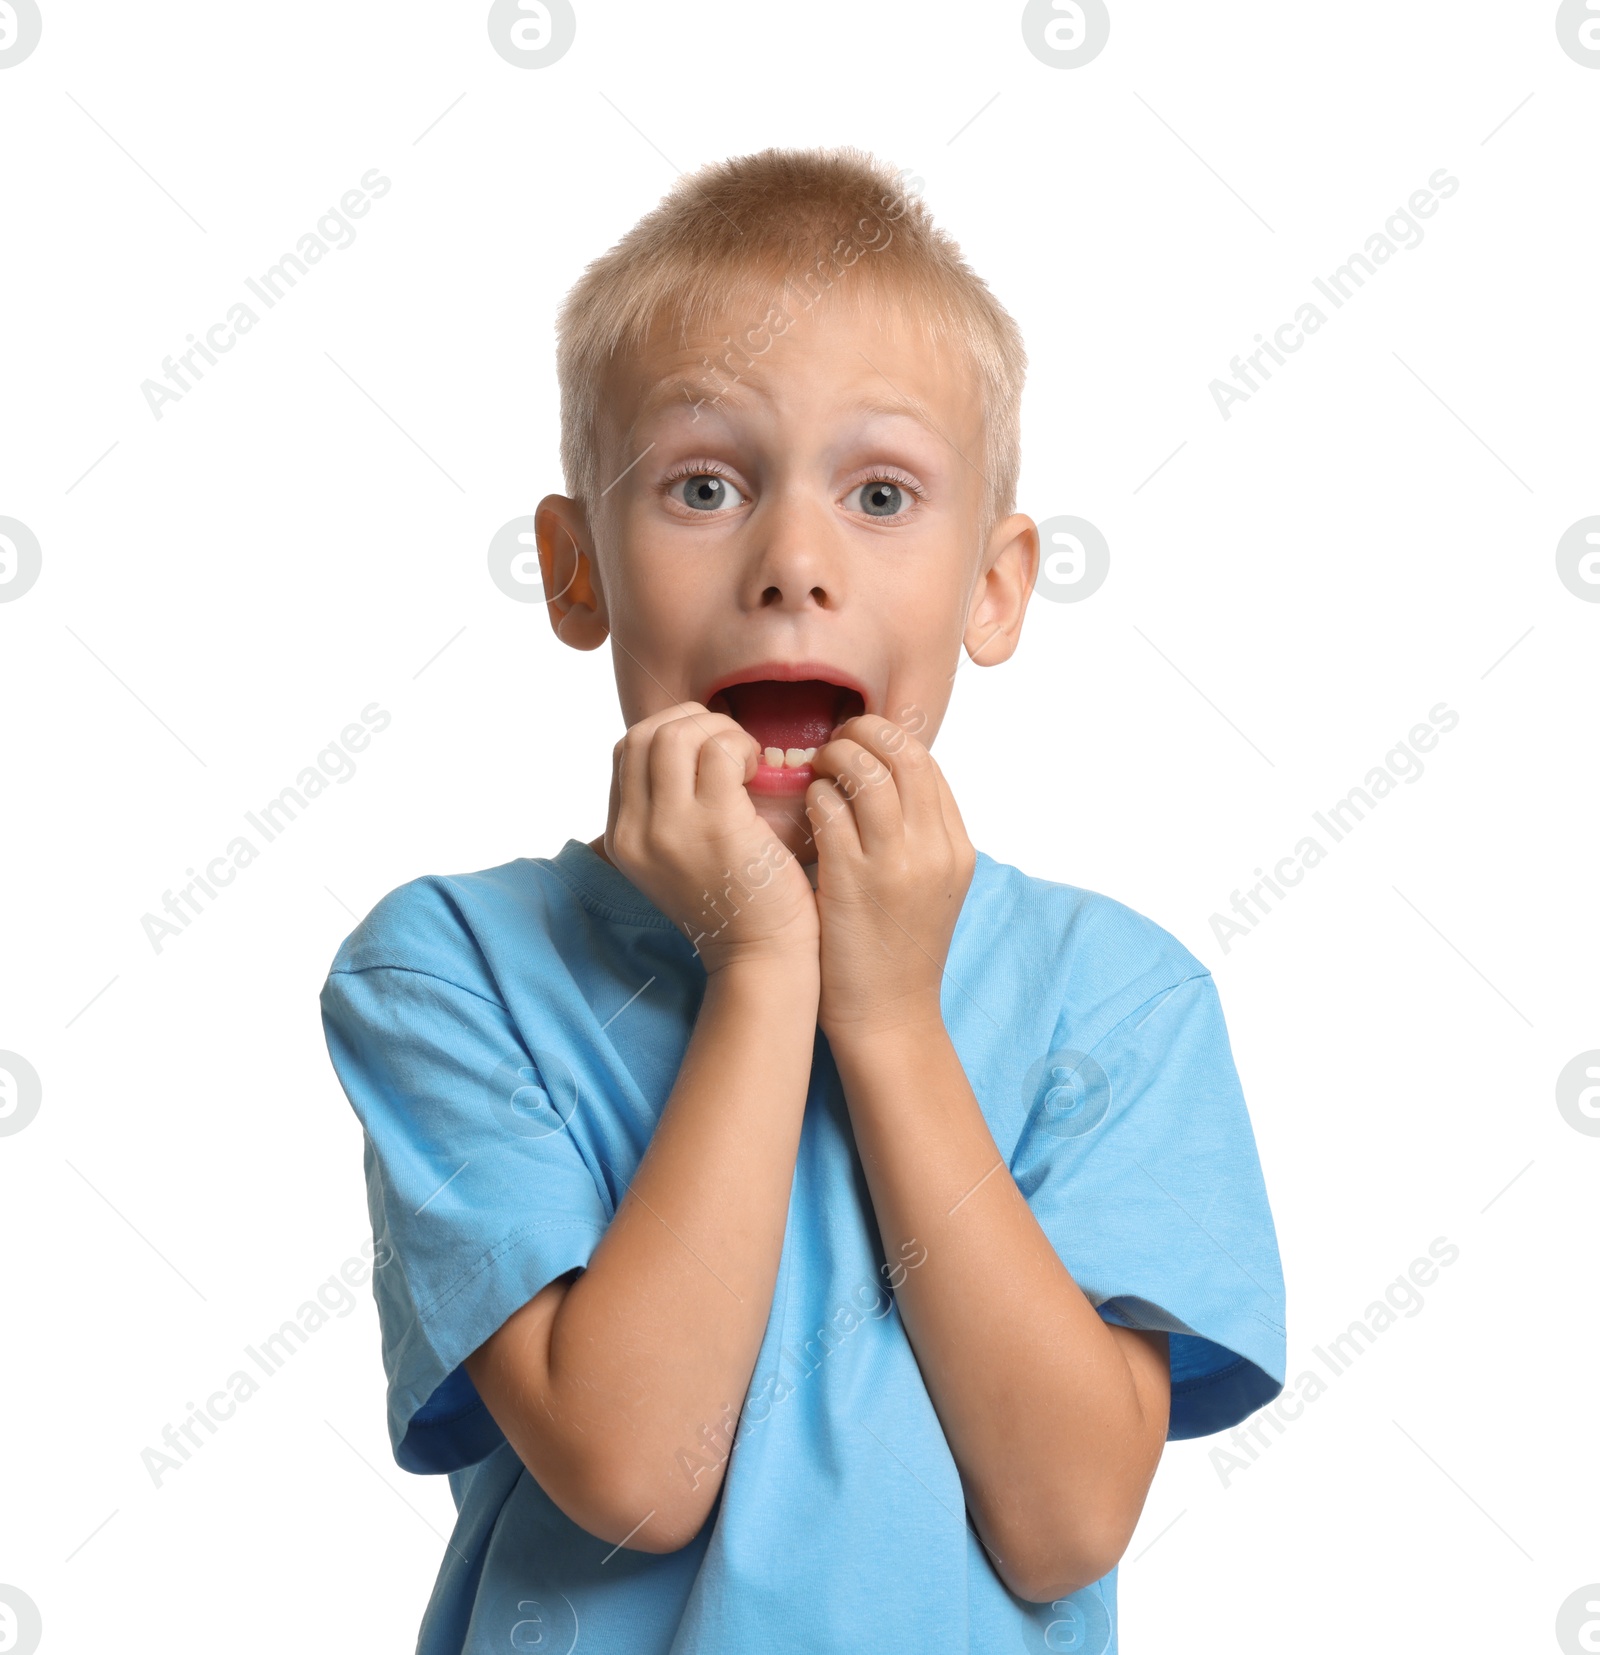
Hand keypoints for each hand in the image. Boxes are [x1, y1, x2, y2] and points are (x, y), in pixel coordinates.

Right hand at [605, 702, 818, 974]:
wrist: (761, 955)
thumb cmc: (733, 902)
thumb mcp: (675, 858)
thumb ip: (665, 811)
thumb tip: (684, 750)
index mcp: (622, 838)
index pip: (625, 751)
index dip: (669, 731)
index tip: (706, 748)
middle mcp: (635, 832)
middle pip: (644, 734)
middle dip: (692, 721)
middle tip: (730, 745)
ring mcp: (671, 828)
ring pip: (676, 734)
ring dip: (718, 730)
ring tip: (745, 758)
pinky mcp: (715, 825)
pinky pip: (719, 751)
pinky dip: (741, 746)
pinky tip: (759, 771)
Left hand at [804, 715, 975, 1040]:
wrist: (889, 1018)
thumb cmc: (897, 953)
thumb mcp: (929, 889)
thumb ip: (917, 838)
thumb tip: (884, 782)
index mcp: (957, 848)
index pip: (927, 764)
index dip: (889, 740)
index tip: (859, 743)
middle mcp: (934, 849)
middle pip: (903, 754)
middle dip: (863, 734)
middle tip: (832, 742)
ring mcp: (896, 864)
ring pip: (865, 771)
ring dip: (833, 758)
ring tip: (813, 768)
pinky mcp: (853, 880)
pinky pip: (828, 808)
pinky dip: (811, 795)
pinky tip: (803, 808)